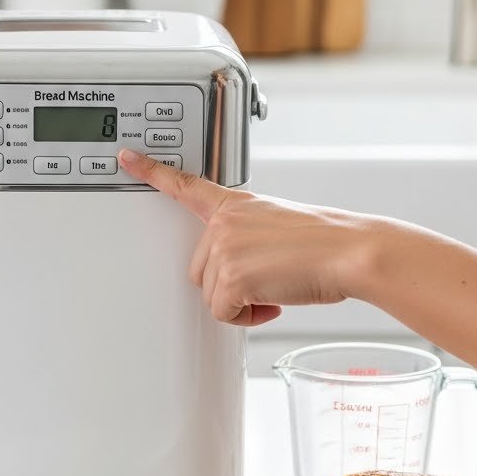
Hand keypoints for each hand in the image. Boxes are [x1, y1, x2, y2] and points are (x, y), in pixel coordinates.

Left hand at [118, 149, 361, 328]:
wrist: (349, 251)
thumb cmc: (326, 243)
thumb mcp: (279, 225)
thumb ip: (249, 236)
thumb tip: (245, 266)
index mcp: (236, 204)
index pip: (185, 184)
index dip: (150, 170)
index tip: (127, 158)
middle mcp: (225, 221)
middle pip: (200, 268)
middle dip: (229, 284)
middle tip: (267, 281)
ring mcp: (224, 247)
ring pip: (212, 294)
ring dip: (241, 302)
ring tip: (277, 290)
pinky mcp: (230, 276)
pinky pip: (223, 312)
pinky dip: (247, 317)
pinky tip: (274, 302)